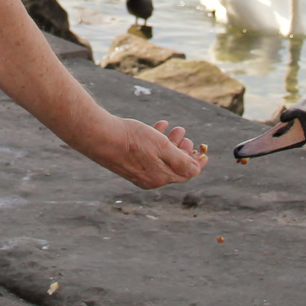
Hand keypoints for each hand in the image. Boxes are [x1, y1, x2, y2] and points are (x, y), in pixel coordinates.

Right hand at [82, 115, 208, 189]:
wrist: (101, 136)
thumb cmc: (133, 141)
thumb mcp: (162, 148)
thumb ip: (181, 161)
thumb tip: (196, 170)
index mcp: (159, 178)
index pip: (186, 174)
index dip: (197, 163)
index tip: (205, 154)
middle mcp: (149, 179)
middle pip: (173, 167)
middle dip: (183, 151)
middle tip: (186, 137)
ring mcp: (137, 172)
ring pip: (160, 159)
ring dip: (170, 144)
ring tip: (175, 129)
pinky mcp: (128, 163)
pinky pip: (148, 155)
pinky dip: (156, 142)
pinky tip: (159, 126)